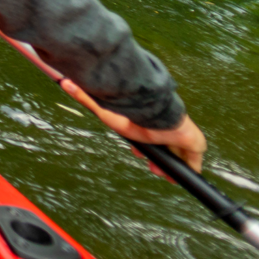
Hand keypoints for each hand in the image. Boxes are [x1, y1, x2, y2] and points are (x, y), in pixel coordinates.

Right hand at [61, 78, 206, 170]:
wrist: (156, 112)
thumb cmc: (131, 110)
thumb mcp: (104, 109)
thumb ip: (85, 97)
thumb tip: (64, 81)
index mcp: (148, 121)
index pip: (148, 135)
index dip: (142, 146)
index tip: (137, 152)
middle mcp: (165, 128)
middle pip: (163, 146)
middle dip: (156, 159)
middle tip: (151, 166)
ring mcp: (180, 136)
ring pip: (178, 155)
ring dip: (169, 166)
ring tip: (160, 172)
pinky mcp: (194, 145)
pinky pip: (193, 163)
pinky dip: (189, 171)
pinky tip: (181, 177)